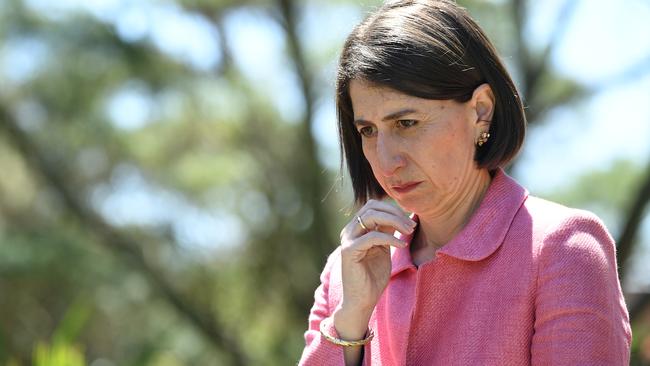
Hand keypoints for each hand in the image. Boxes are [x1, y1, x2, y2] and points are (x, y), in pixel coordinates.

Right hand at [336, 199, 416, 322]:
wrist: (362, 301)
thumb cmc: (373, 278)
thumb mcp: (383, 249)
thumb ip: (387, 232)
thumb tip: (399, 216)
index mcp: (356, 228)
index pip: (373, 205)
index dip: (393, 209)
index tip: (411, 221)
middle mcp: (349, 231)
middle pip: (372, 206)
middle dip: (395, 213)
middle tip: (411, 226)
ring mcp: (348, 239)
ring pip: (370, 216)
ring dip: (394, 221)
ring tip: (409, 232)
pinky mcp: (349, 250)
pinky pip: (372, 236)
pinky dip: (390, 238)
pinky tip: (401, 245)